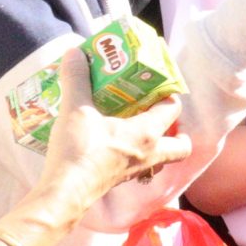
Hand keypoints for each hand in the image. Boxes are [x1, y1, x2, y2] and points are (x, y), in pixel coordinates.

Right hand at [36, 48, 192, 213]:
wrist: (65, 193)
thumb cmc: (78, 151)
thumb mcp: (75, 109)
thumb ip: (76, 79)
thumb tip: (75, 52)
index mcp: (147, 133)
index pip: (172, 109)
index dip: (169, 94)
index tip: (158, 84)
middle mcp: (149, 154)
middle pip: (181, 146)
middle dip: (179, 132)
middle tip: (162, 116)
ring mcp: (135, 171)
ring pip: (162, 160)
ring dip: (160, 147)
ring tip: (142, 132)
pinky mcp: (119, 181)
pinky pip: (139, 169)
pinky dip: (136, 159)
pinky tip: (116, 148)